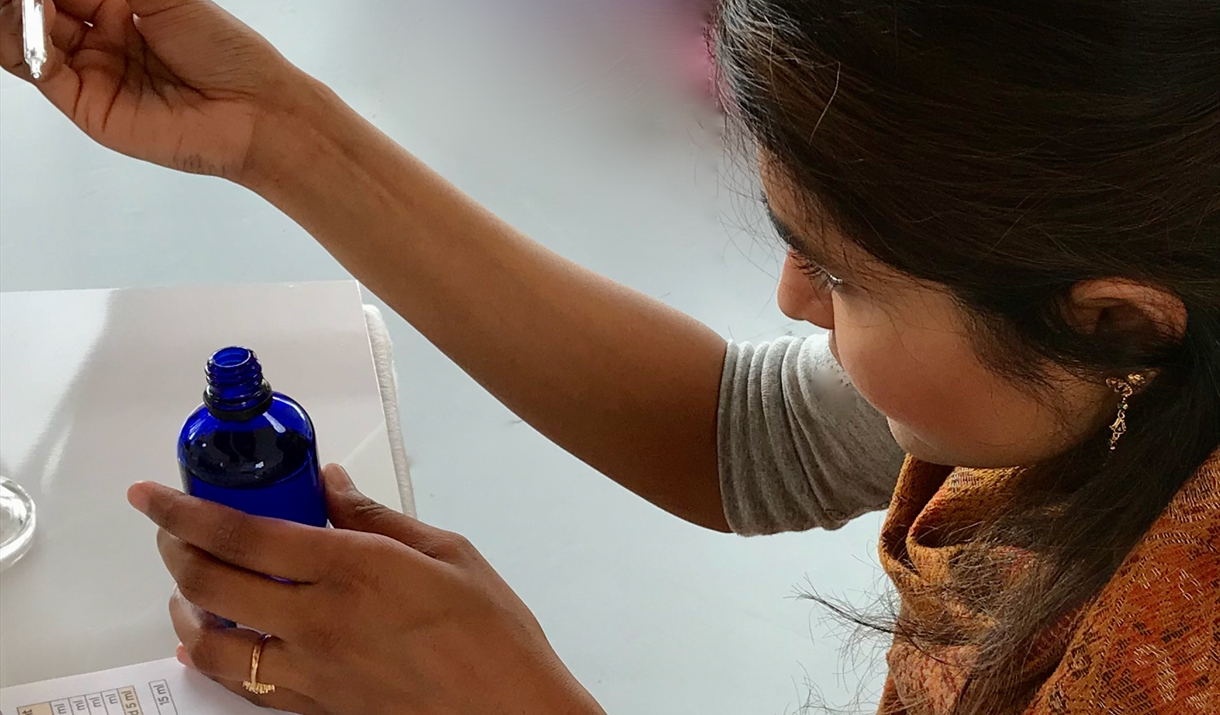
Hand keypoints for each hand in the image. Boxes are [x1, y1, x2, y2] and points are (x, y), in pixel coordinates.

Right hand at [0, 0, 297, 179]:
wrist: (256, 111)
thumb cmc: (228, 55)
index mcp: (122, 7)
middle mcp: (104, 41)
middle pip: (39, 10)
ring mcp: (93, 73)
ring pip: (28, 38)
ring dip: (16, 12)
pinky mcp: (86, 105)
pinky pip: (36, 70)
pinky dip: (20, 40)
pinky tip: (24, 14)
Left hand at [127, 466, 604, 714]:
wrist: (509, 714)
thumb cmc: (491, 631)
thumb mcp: (447, 551)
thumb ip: (375, 517)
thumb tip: (327, 483)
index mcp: (353, 569)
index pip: (241, 534)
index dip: (184, 510)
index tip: (151, 494)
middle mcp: (318, 621)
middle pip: (209, 585)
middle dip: (176, 551)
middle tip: (174, 531)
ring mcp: (310, 671)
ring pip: (210, 644)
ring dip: (185, 609)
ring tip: (191, 585)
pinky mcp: (313, 707)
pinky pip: (241, 685)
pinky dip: (211, 660)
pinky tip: (212, 645)